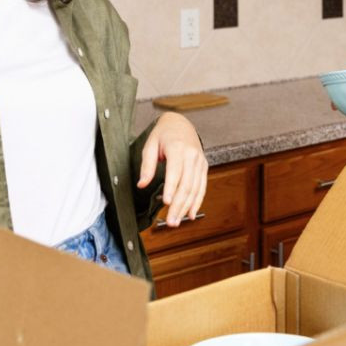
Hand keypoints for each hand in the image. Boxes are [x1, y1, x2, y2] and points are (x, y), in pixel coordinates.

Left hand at [138, 112, 207, 226]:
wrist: (181, 123)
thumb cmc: (163, 134)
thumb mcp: (150, 145)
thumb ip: (146, 166)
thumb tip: (142, 184)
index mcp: (178, 148)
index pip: (175, 171)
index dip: (171, 188)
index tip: (166, 203)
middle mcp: (192, 155)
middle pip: (186, 184)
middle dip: (178, 205)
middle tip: (170, 222)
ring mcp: (200, 162)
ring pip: (195, 189)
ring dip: (186, 207)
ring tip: (177, 221)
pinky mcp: (204, 167)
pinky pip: (202, 187)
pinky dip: (197, 202)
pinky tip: (191, 214)